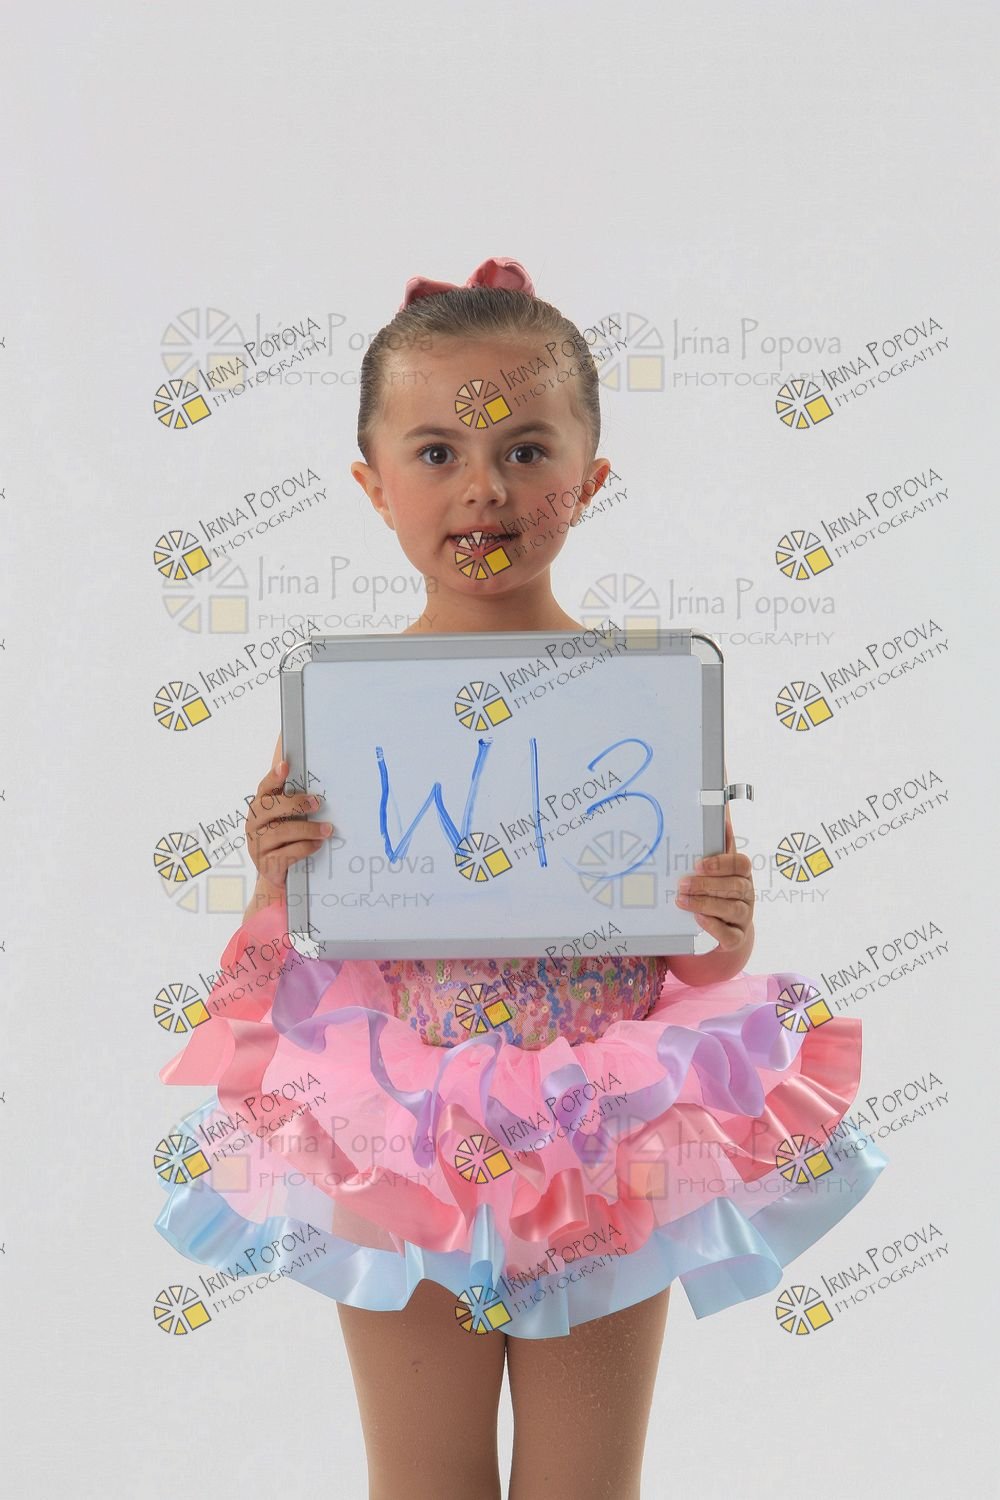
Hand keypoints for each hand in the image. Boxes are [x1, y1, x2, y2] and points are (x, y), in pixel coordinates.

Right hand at [245, 735, 335, 895]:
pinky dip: (305, 847)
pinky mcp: (266, 864)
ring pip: (281, 831)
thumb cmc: (284, 840)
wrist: (276, 873)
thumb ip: (293, 805)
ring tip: (327, 829)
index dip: (274, 777)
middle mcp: (253, 824)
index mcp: (259, 809)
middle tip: (317, 803)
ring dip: (308, 829)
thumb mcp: (285, 820)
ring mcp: (257, 845)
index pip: (264, 789)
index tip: (285, 766)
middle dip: (295, 803)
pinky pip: (287, 853)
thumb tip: (318, 791)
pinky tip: (317, 844)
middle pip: (270, 808)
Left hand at [674, 808, 753, 951]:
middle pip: (735, 887)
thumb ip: (720, 843)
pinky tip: (699, 919)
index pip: (741, 865)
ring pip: (732, 909)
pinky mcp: (737, 939)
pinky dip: (715, 927)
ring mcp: (743, 918)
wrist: (727, 928)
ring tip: (682, 900)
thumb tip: (723, 811)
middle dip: (707, 885)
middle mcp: (747, 895)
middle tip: (682, 883)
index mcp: (742, 875)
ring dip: (706, 904)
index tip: (699, 864)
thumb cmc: (720, 891)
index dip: (721, 863)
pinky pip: (730, 935)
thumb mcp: (719, 868)